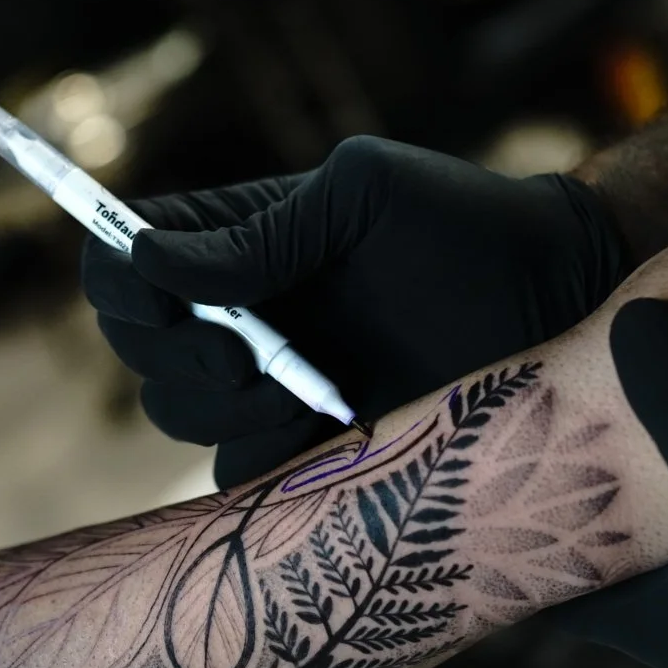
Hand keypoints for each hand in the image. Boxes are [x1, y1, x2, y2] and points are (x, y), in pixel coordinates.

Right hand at [81, 137, 628, 485]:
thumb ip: (261, 229)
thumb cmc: (463, 223)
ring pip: (175, 410)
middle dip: (175, 351)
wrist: (551, 300)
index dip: (116, 278)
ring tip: (308, 386)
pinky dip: (261, 452)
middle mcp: (233, 313)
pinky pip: (233, 473)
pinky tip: (326, 426)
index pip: (120, 258)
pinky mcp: (302, 445)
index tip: (160, 295)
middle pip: (133, 344)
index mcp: (231, 241)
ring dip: (225, 403)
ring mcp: (263, 382)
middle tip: (246, 351)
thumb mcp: (361, 194)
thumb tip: (153, 259)